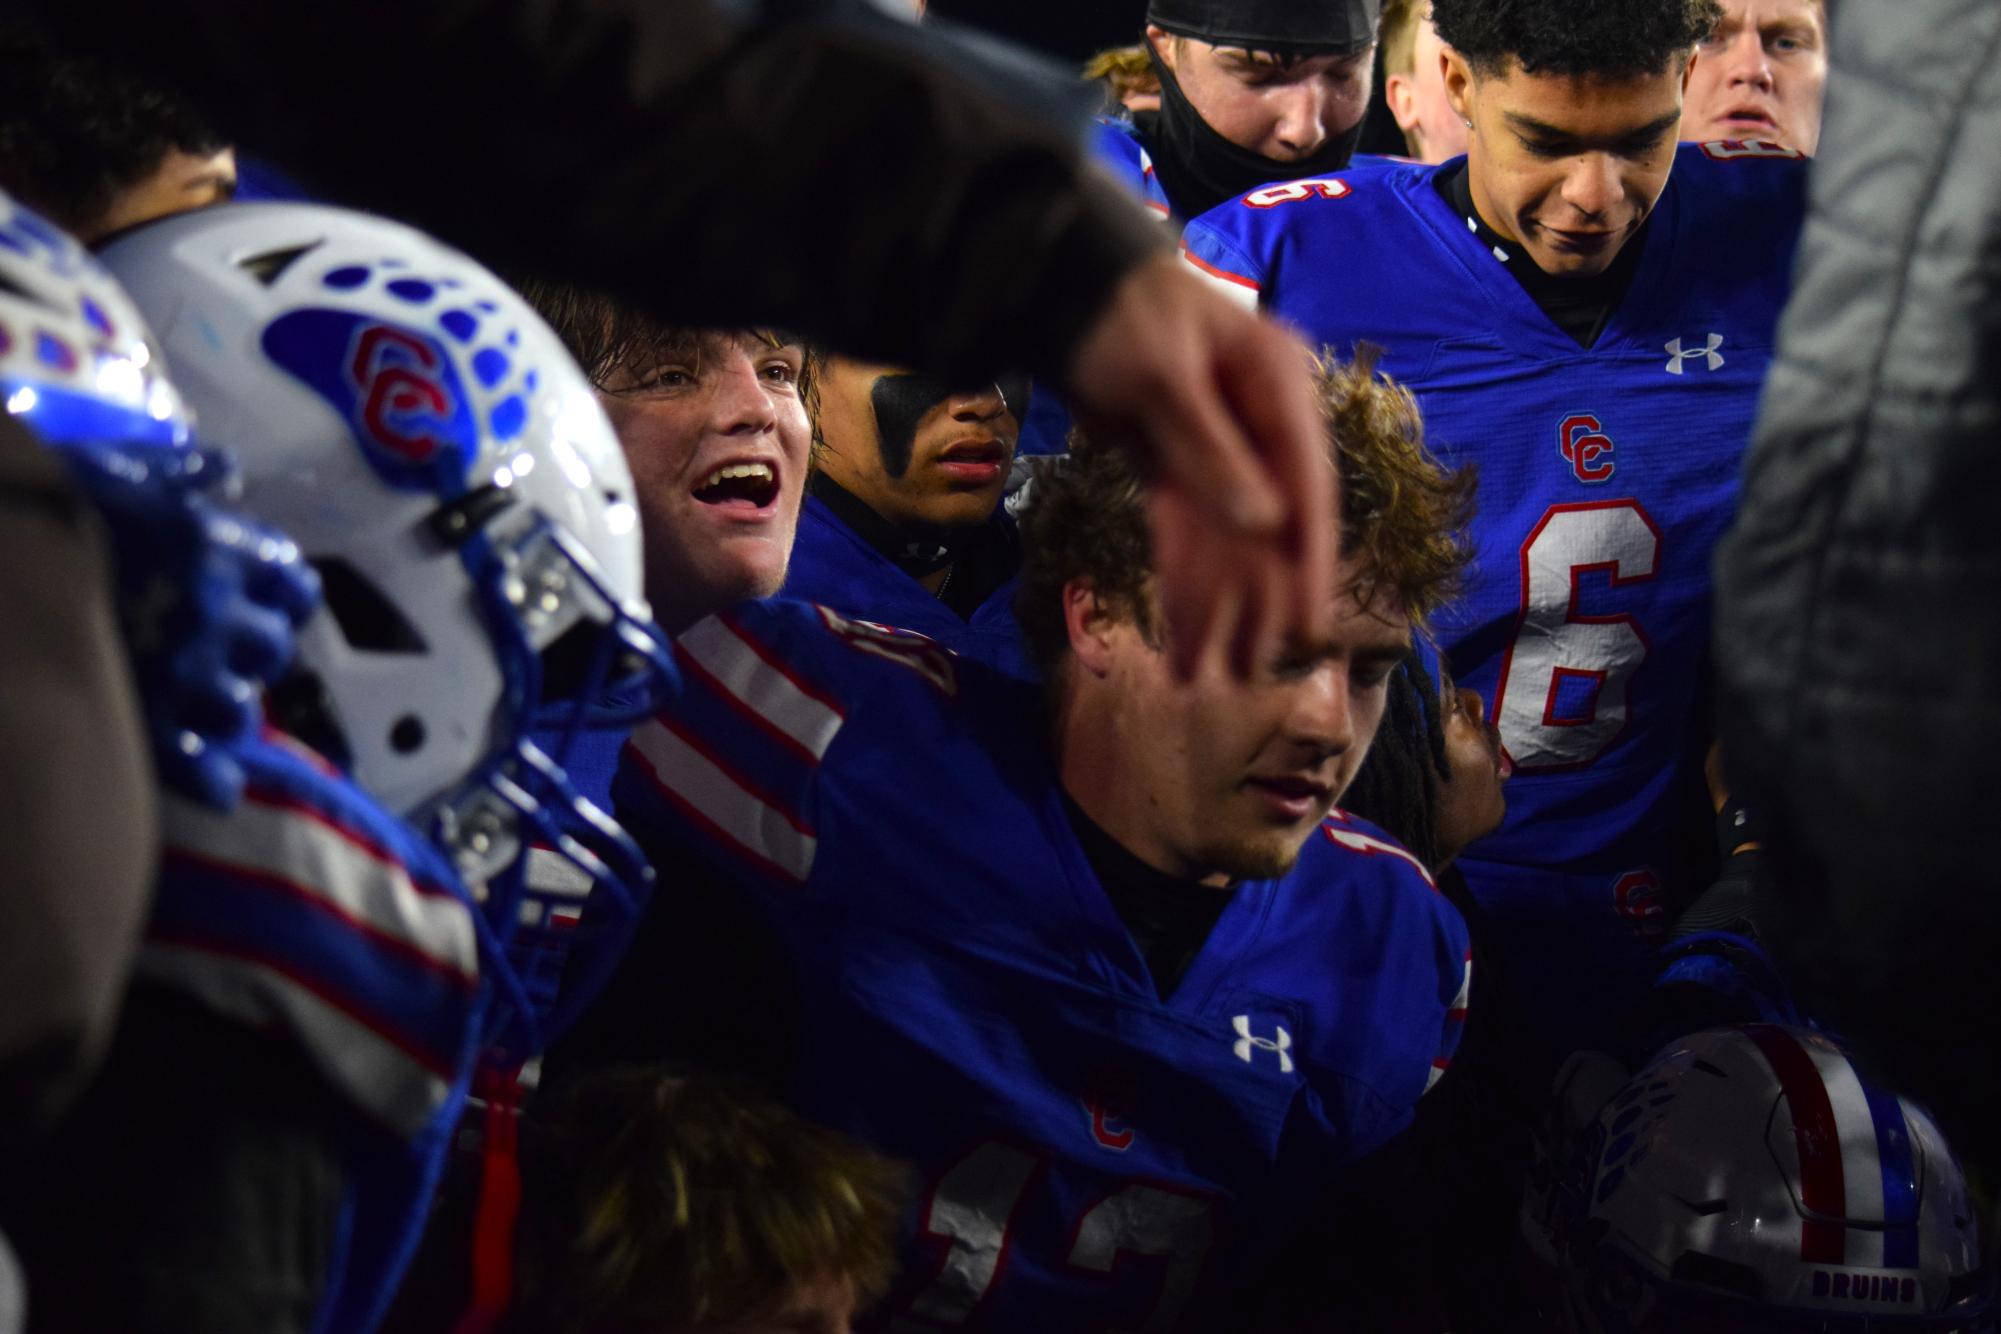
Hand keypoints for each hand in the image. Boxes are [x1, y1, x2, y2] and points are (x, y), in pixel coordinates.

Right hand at [58, 444, 320, 807]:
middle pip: (271, 650)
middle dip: (251, 653)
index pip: (292, 584)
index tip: (266, 601)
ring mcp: (179, 671)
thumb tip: (227, 469)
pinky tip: (216, 780)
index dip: (282, 596)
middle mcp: (212, 610)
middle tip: (221, 652)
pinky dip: (215, 779)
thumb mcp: (117, 465)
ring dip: (224, 708)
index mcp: (216, 548)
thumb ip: (180, 470)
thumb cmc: (45, 498)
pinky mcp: (139, 724)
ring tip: (196, 703)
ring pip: (239, 710)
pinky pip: (204, 770)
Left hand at [1065, 253, 1332, 676]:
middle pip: (1268, 528)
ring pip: (1224, 542)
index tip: (1306, 625)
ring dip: (1215, 608)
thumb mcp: (1159, 377)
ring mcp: (1217, 449)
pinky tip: (1179, 636)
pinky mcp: (1174, 465)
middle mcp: (1257, 425)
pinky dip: (1181, 581)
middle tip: (1253, 676)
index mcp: (1275, 388)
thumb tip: (1265, 523)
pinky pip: (1184, 532)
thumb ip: (1209, 450)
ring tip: (1204, 679)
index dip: (1309, 561)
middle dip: (1256, 604)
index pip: (1307, 486)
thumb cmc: (1119, 312)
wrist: (1057, 282)